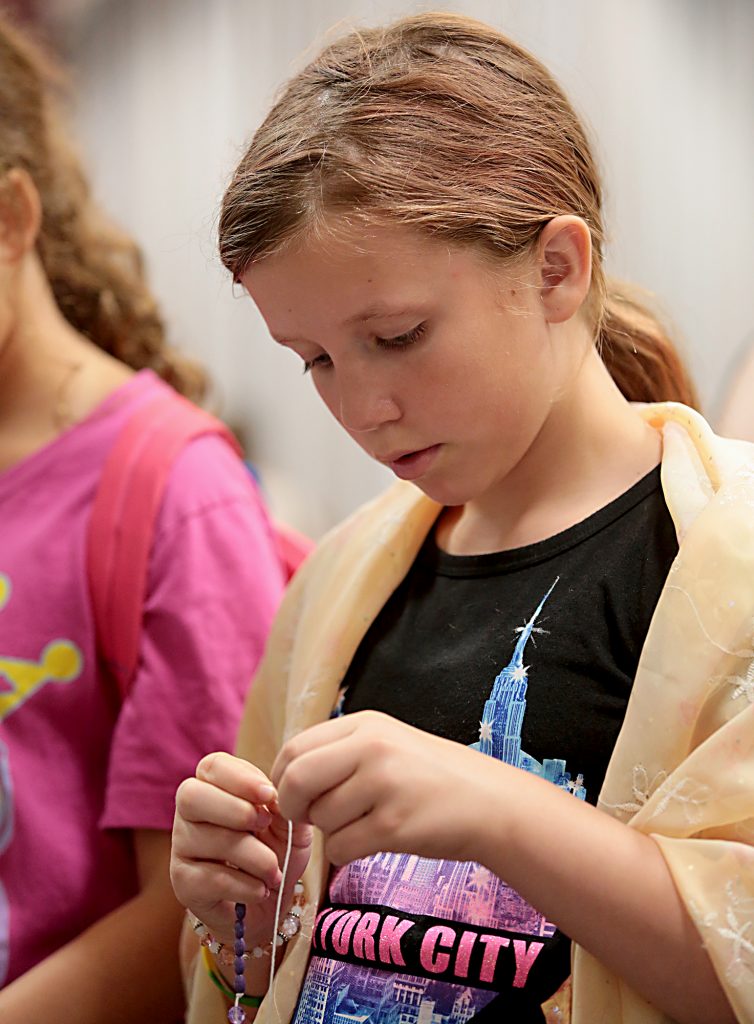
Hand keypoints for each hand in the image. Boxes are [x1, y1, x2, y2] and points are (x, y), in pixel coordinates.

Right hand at [171, 752, 311, 947]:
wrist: (272, 901)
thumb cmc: (279, 850)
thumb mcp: (291, 823)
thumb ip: (284, 805)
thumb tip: (273, 796)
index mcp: (216, 786)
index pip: (213, 766)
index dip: (239, 777)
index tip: (269, 794)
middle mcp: (190, 813)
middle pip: (191, 796)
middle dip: (235, 809)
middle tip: (265, 825)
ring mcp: (182, 847)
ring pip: (209, 840)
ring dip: (253, 856)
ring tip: (274, 871)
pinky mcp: (183, 883)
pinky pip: (212, 878)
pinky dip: (245, 885)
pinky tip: (261, 890)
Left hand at [271, 711, 500, 866]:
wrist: (491, 803)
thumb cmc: (432, 777)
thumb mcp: (387, 744)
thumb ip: (339, 754)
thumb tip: (285, 781)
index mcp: (364, 724)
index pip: (294, 748)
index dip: (282, 780)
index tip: (294, 797)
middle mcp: (371, 747)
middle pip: (296, 780)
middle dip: (293, 808)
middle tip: (309, 820)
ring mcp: (384, 785)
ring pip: (319, 819)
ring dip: (330, 832)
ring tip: (364, 824)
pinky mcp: (394, 825)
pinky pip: (340, 848)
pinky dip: (347, 853)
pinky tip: (374, 841)